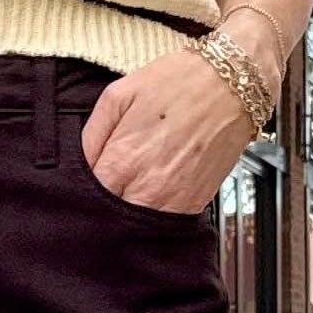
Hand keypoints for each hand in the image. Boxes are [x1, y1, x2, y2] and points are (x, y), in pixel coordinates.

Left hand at [81, 48, 260, 214]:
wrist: (232, 85)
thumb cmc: (178, 83)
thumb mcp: (118, 95)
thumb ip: (91, 134)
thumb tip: (79, 163)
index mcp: (123, 160)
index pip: (87, 198)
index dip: (81, 193)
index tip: (86, 182)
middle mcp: (147, 187)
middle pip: (109, 219)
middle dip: (102, 208)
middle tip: (105, 189)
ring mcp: (173, 201)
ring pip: (137, 229)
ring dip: (128, 214)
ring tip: (130, 191)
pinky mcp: (194, 205)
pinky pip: (164, 225)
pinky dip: (154, 215)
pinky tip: (151, 195)